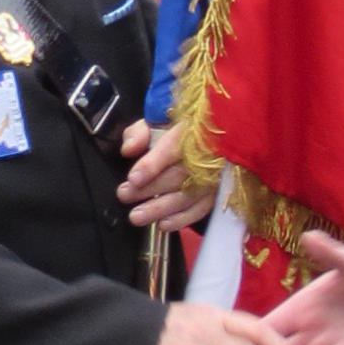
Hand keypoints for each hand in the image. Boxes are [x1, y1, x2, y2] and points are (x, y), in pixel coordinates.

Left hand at [118, 117, 217, 232]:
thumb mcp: (157, 120)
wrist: (214, 135)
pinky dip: (182, 219)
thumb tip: (129, 149)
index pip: (172, 148)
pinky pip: (202, 209)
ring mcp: (215, 175)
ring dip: (161, 209)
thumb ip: (139, 133)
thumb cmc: (179, 130)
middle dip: (149, 189)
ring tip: (136, 216)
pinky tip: (162, 224)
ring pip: (189, 196)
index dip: (152, 165)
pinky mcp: (218, 192)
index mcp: (191, 130)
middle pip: (178, 175)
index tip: (133, 179)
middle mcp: (207, 154)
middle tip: (125, 195)